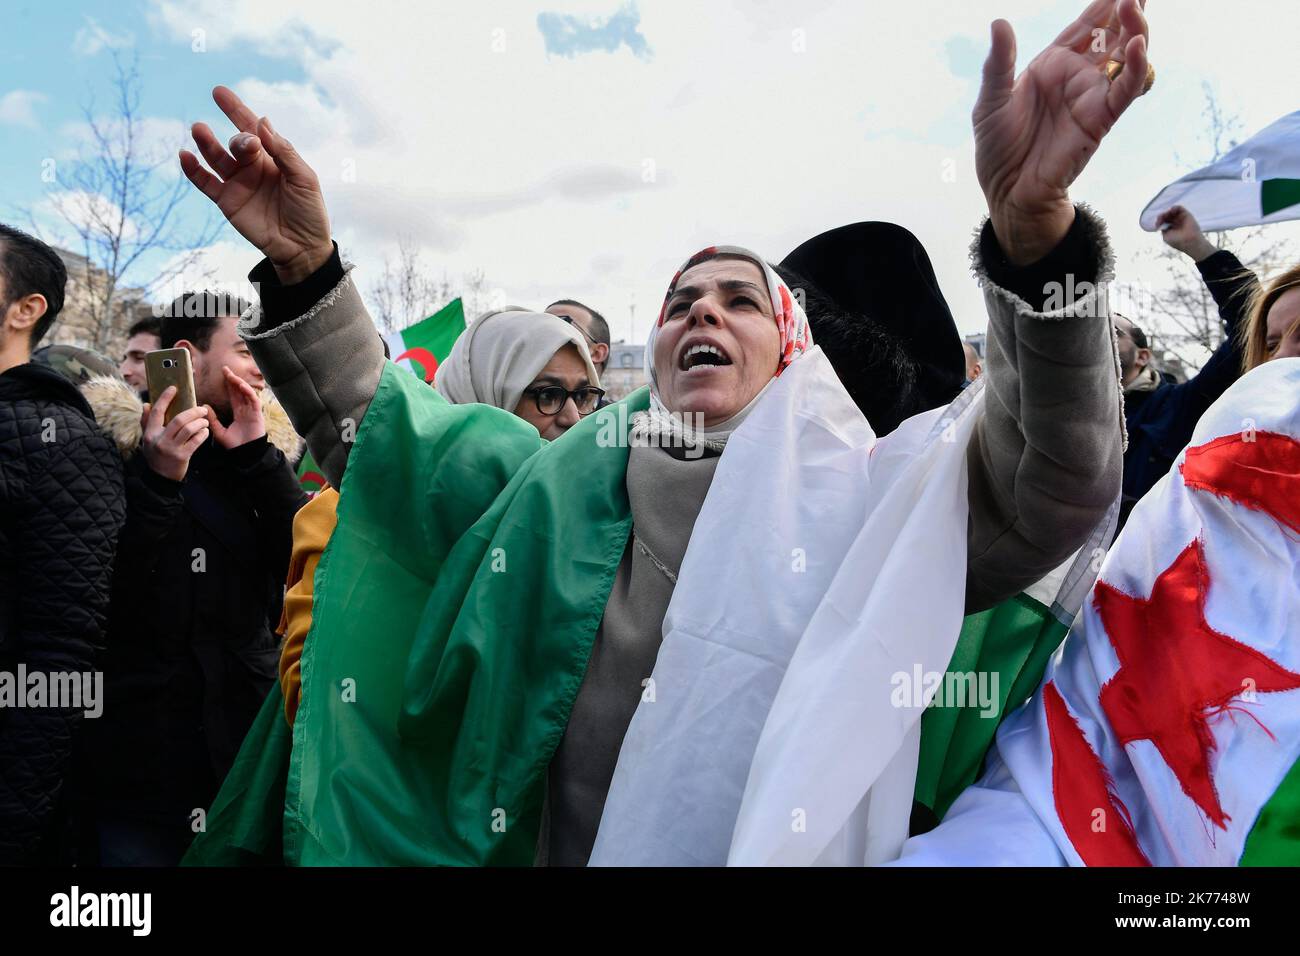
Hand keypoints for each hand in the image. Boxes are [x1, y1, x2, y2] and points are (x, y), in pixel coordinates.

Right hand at [140, 387, 209, 481]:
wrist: (161, 478)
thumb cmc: (155, 455)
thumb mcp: (147, 439)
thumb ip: (146, 422)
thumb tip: (147, 404)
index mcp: (150, 433)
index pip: (157, 412)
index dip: (165, 398)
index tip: (174, 388)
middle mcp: (160, 440)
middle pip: (179, 420)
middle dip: (193, 412)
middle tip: (202, 408)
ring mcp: (171, 449)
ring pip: (189, 429)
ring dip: (200, 422)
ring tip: (204, 420)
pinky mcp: (182, 456)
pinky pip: (196, 441)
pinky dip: (203, 434)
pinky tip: (205, 431)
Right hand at [179, 86, 332, 283]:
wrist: (302, 247)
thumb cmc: (309, 212)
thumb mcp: (304, 179)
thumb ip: (283, 152)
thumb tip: (262, 122)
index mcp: (273, 157)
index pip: (253, 128)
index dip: (236, 110)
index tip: (219, 92)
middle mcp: (253, 166)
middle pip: (238, 142)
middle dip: (241, 140)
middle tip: (249, 145)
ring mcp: (238, 182)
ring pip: (217, 157)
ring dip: (207, 143)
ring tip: (199, 129)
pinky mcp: (226, 201)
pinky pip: (205, 182)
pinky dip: (193, 170)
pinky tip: (185, 156)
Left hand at [207, 367, 266, 449]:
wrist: (245, 454)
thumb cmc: (235, 445)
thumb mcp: (219, 431)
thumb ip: (212, 419)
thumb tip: (204, 406)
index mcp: (238, 412)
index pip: (233, 394)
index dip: (228, 384)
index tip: (222, 374)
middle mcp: (245, 409)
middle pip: (239, 390)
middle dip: (233, 379)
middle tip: (225, 369)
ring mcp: (252, 411)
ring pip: (246, 392)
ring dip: (240, 383)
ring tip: (232, 376)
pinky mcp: (257, 414)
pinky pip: (253, 399)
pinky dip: (248, 392)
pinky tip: (241, 386)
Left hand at [974, 0, 1149, 264]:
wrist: (1008, 189)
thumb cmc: (998, 146)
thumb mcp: (991, 100)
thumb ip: (999, 63)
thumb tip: (999, 22)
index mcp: (1053, 64)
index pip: (1085, 25)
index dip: (1103, 3)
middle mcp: (1077, 75)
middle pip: (1111, 34)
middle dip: (1125, 9)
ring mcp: (1092, 95)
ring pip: (1125, 55)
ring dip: (1134, 28)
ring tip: (1134, 4)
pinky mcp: (1101, 118)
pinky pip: (1125, 90)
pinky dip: (1135, 68)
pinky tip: (1137, 46)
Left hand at [1155, 205, 1217, 261]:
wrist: (1189, 241)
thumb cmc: (1177, 241)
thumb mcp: (1166, 236)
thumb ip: (1162, 228)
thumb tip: (1158, 222)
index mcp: (1170, 228)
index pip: (1163, 221)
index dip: (1159, 220)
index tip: (1158, 223)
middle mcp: (1175, 222)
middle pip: (1166, 215)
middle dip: (1162, 215)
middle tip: (1160, 217)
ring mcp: (1180, 218)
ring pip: (1172, 211)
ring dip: (1167, 211)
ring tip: (1166, 214)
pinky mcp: (1186, 214)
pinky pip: (1179, 208)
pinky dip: (1174, 208)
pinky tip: (1171, 211)